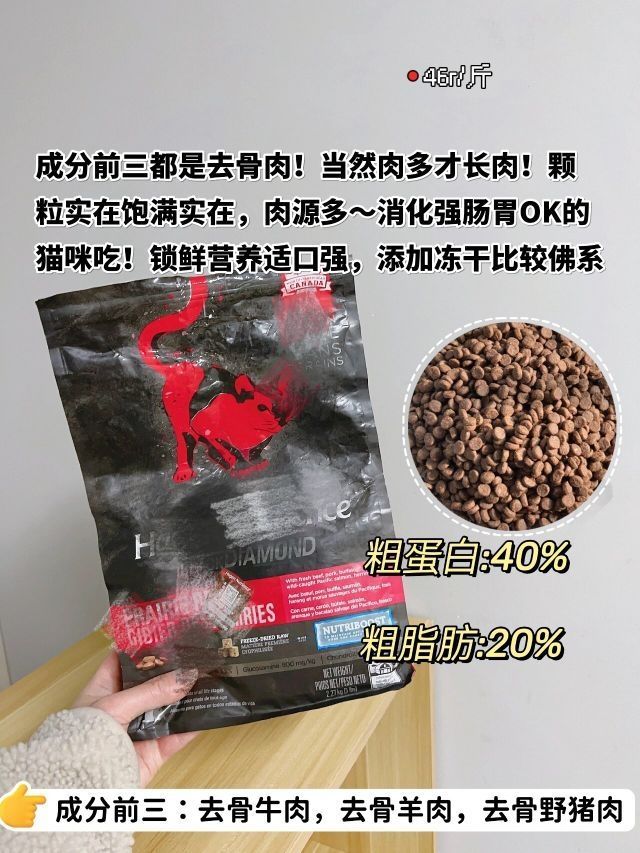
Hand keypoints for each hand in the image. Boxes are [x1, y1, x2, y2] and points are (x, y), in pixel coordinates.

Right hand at [0, 782, 45, 828]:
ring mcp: (27, 816)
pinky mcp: (23, 823)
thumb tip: (26, 786)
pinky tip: (25, 821)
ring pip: (33, 816)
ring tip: (23, 814)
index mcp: (28, 799)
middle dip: (31, 808)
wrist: (0, 813)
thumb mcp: (15, 794)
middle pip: (35, 808)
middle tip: (24, 808)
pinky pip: (31, 823)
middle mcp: (29, 808)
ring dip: (30, 815)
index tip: (44, 800)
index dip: (42, 800)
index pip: (41, 799)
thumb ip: (22, 788)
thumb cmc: (8, 803)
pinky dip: (29, 822)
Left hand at [74, 651, 199, 785]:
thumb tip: (186, 676)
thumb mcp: (115, 706)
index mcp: (104, 690)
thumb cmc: (84, 741)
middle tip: (196, 653)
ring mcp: (139, 729)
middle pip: (152, 683)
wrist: (83, 787)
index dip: (143, 647)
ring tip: (209, 677)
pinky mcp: (153, 751)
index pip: (123, 660)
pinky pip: (178, 735)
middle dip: (172, 671)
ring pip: (168, 707)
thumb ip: (151, 691)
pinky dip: (194, 725)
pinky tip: (209, 710)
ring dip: (187, 696)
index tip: (167, 634)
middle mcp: (123, 708)